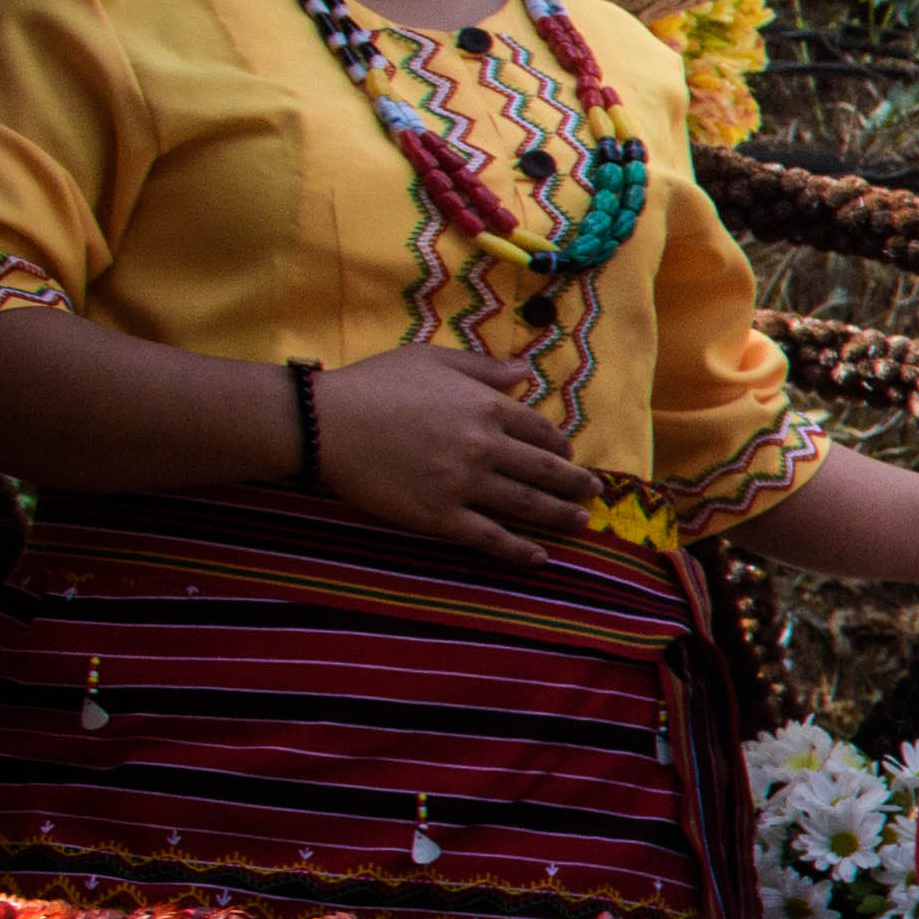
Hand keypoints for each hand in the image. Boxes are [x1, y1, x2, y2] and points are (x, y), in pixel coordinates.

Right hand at [310, 347, 600, 556]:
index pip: (540, 429)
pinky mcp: (440, 516)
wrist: (324, 423)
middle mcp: (484, 446)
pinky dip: (519, 550)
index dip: (559, 443)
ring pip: (527, 504)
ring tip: (583, 522)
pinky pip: (490, 538)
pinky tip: (540, 558)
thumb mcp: (432, 360)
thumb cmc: (373, 385)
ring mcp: (464, 484)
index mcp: (486, 407)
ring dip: (560, 515)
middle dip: (574, 482)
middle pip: (544, 469)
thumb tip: (525, 371)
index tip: (567, 453)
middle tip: (594, 492)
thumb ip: (483, 368)